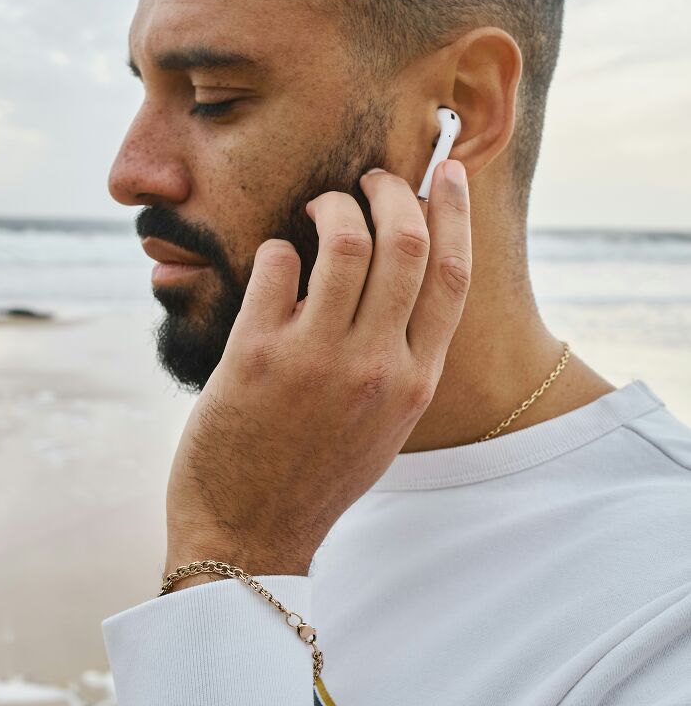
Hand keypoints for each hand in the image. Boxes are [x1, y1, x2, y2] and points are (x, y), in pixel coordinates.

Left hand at [164, 160, 470, 579]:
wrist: (251, 535)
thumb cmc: (319, 473)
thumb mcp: (387, 422)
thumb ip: (404, 356)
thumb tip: (402, 276)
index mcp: (417, 381)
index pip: (452, 274)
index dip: (454, 210)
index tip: (448, 171)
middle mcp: (377, 365)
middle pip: (404, 241)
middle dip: (390, 189)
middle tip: (371, 176)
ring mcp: (318, 359)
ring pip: (343, 239)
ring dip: (332, 203)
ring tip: (319, 205)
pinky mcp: (258, 356)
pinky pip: (277, 263)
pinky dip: (278, 245)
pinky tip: (276, 258)